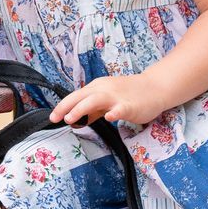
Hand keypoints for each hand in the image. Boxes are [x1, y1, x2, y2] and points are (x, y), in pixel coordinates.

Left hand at [50, 73, 174, 127]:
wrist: (155, 88)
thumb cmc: (129, 94)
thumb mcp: (106, 100)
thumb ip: (92, 111)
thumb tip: (76, 120)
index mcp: (97, 88)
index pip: (76, 96)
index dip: (63, 106)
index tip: (52, 117)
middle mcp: (104, 89)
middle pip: (81, 96)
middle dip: (65, 107)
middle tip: (55, 118)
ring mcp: (117, 96)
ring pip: (95, 100)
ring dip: (81, 109)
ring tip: (70, 119)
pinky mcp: (130, 105)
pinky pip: (120, 108)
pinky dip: (114, 112)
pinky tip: (109, 118)